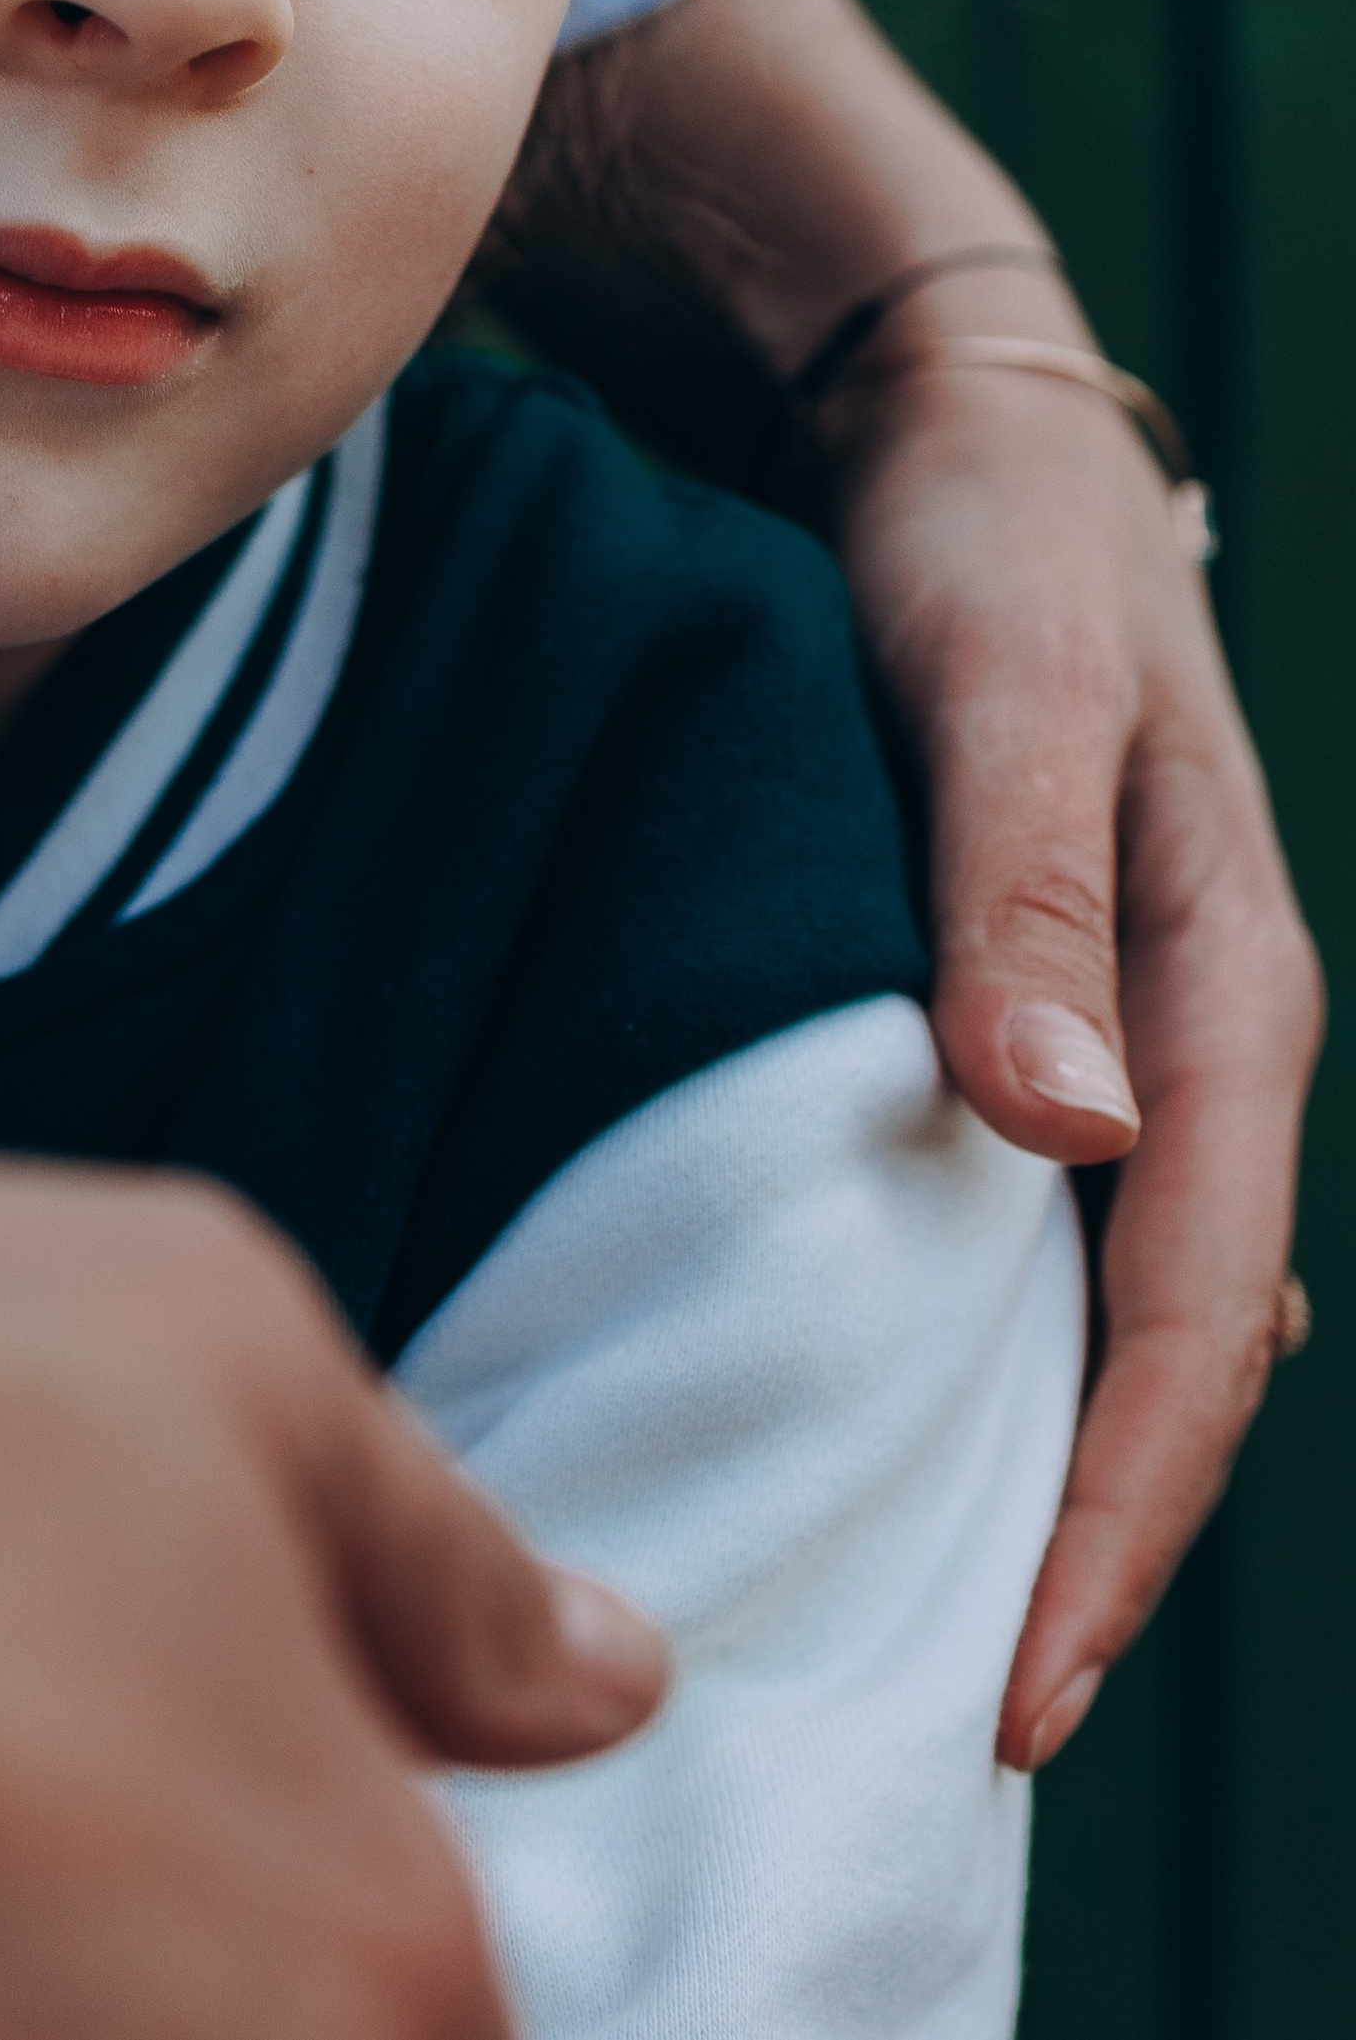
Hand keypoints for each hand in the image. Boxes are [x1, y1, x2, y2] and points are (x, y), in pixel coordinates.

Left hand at [822, 346, 1321, 1771]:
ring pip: (1122, 1301)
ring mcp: (1129, 1030)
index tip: (1026, 1686)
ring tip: (948, 1629)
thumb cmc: (975, 542)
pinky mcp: (1047, 1004)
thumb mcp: (1001, 685)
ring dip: (1060, 1463)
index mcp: (1227, 985)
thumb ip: (1021, 896)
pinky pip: (1061, 1222)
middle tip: (982, 1730)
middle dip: (1101, 1541)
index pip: (1191, 1307)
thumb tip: (1062, 1135)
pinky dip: (1012, 1344)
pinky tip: (922, 1419)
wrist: (947, 419)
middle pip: (1178, 1345)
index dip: (1122, 1508)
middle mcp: (1198, 1034)